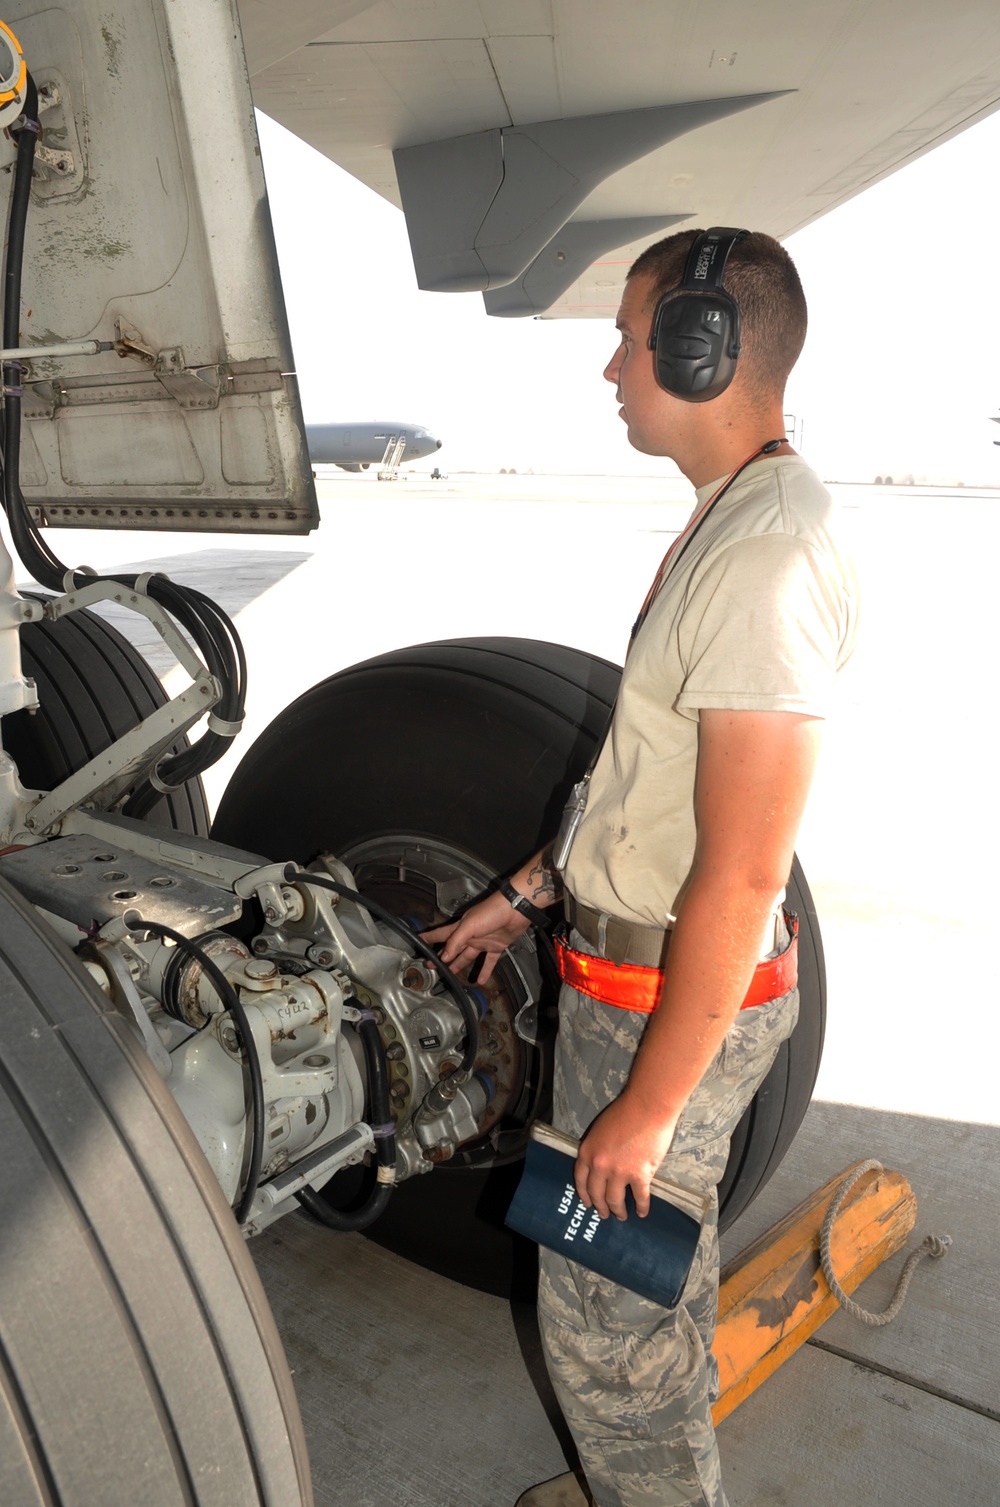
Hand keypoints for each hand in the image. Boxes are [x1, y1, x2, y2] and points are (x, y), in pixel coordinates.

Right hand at [421, 890, 530, 982]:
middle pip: (452, 949)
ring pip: (467, 956)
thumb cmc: (492, 911)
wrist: (516, 910)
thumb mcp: (470, 925)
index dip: (428, 938)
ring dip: (458, 965)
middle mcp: (470, 935)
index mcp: (461, 928)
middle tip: (431, 966)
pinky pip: (489, 961)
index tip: (417, 941)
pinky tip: (480, 981)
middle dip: (441, 957)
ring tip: (450, 975)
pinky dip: (484, 971)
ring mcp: (483, 941)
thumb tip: (443, 957)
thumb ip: (456, 941)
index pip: (440, 934)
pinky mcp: (496, 946)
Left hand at [574, 1091, 679, 1219]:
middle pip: (597, 1194)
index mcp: (587, 1152)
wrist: (646, 1107)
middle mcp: (600, 1166)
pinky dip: (642, 1207)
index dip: (585, 1194)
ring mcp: (619, 1173)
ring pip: (615, 1200)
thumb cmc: (625, 1112)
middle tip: (604, 1214)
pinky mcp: (640, 1176)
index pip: (581, 1180)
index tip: (588, 1204)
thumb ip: (598, 1149)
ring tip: (622, 1216)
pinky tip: (642, 1213)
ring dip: (618, 1211)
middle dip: (601, 1207)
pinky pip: (640, 1197)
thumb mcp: (600, 1131)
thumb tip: (603, 1166)